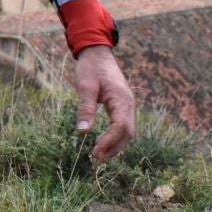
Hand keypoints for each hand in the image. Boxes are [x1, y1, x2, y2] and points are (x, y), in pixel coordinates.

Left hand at [71, 46, 134, 162]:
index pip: (121, 126)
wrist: (97, 53)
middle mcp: (128, 104)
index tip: (95, 152)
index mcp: (121, 99)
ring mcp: (126, 105)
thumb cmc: (91, 67)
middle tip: (96, 158)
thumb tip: (83, 131)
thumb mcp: (85, 85)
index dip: (110, 142)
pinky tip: (102, 143)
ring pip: (126, 131)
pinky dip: (114, 137)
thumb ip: (85, 107)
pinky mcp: (120, 106)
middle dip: (114, 148)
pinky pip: (122, 126)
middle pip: (127, 132)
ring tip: (98, 154)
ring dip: (114, 145)